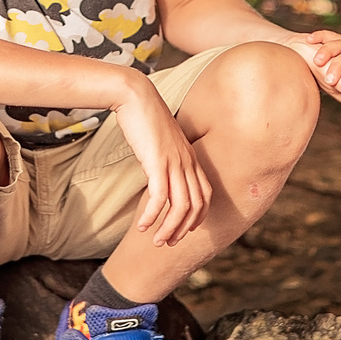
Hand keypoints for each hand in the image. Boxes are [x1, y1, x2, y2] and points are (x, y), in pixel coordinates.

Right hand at [114, 75, 209, 246]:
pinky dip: (152, 216)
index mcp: (190, 157)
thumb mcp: (161, 141)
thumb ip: (165, 158)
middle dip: (183, 229)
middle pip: (195, 205)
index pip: (205, 194)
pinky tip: (142, 226)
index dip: (198, 216)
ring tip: (156, 241)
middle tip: (168, 243)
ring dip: (169, 228)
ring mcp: (174, 162)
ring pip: (180, 207)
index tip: (184, 230)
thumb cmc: (144, 116)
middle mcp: (187, 162)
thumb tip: (158, 173)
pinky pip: (159, 198)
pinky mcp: (157, 162)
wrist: (135, 96)